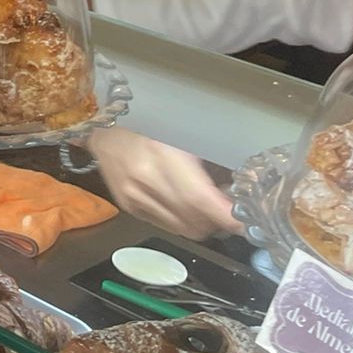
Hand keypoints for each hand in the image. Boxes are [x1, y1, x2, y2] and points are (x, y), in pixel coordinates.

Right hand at [88, 127, 243, 238]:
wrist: (103, 127)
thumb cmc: (150, 123)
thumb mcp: (185, 135)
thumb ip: (211, 164)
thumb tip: (239, 191)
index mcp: (163, 155)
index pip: (200, 199)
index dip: (227, 217)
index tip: (249, 223)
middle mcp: (146, 180)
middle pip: (195, 221)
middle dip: (218, 222)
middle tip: (227, 209)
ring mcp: (134, 196)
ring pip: (183, 229)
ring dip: (201, 223)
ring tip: (205, 206)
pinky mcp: (128, 206)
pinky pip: (167, 227)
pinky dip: (181, 220)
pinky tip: (181, 203)